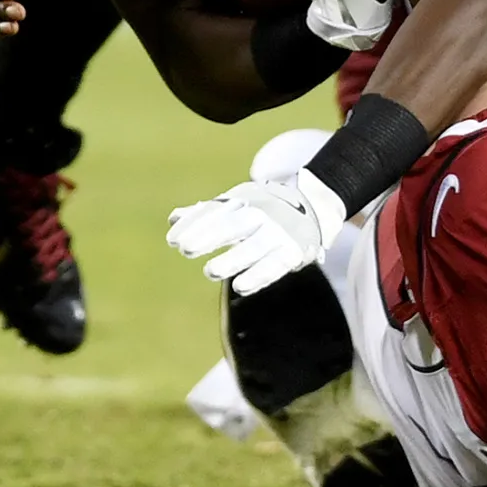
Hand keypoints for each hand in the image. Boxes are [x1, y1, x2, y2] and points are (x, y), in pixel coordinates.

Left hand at [166, 171, 347, 294]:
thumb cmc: (264, 208)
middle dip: (209, 235)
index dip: (193, 224)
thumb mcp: (237, 203)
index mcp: (243, 200)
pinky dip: (258, 277)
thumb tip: (174, 217)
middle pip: (233, 224)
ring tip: (210, 271)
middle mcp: (261, 214)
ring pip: (255, 246)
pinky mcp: (293, 252)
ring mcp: (278, 232)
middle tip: (184, 249)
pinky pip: (275, 265)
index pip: (215, 210)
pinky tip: (240, 287)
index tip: (172, 240)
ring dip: (233, 259)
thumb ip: (207, 212)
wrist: (314, 207)